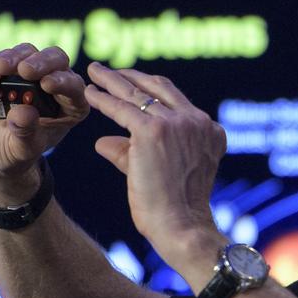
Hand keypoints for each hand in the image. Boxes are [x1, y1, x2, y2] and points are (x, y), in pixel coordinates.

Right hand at [0, 44, 88, 203]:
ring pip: (25, 53)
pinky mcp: (2, 68)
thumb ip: (25, 132)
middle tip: (24, 69)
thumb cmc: (12, 154)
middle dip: (41, 61)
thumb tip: (24, 112)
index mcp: (69, 106)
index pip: (74, 87)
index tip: (46, 84)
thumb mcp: (20, 150)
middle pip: (56, 58)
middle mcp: (52, 83)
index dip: (63, 82)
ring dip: (11, 59)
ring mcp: (27, 72)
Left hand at [84, 62, 227, 278]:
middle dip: (129, 76)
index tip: (129, 82)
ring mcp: (177, 124)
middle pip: (158, 88)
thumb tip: (102, 142)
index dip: (149, 88)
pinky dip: (103, 98)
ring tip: (92, 70)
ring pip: (137, 95)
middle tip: (106, 69)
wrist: (181, 228)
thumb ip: (131, 153)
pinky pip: (122, 109)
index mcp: (209, 131)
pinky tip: (89, 93)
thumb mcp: (159, 174)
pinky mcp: (153, 131)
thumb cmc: (173, 211)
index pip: (175, 100)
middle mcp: (196, 122)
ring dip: (112, 81)